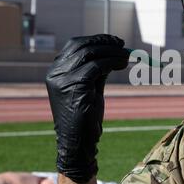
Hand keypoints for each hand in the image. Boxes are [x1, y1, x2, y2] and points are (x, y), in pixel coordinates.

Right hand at [45, 34, 128, 182]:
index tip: (114, 41)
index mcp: (56, 71)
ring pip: (91, 54)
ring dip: (112, 52)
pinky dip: (113, 61)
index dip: (96, 39)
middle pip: (82, 46)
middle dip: (105, 43)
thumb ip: (97, 70)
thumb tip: (113, 52)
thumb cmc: (85, 118)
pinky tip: (123, 64)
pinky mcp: (74, 86)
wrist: (78, 143)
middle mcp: (55, 73)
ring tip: (127, 56)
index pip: (75, 45)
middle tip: (123, 46)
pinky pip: (97, 66)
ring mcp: (62, 79)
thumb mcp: (90, 88)